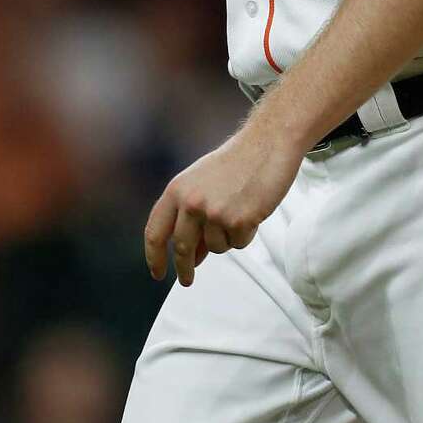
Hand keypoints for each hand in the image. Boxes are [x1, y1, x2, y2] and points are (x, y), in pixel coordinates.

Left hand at [144, 126, 304, 286]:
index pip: (155, 232)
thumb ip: (190, 215)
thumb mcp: (201, 183)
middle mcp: (191, 202)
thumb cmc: (237, 162)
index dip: (153, 257)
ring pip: (216, 247)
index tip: (157, 273)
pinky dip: (246, 234)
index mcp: (177, 190)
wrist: (268, 143)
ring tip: (240, 211)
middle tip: (187, 280)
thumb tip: (192, 256)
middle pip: (182, 249)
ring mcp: (215, 212)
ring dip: (227, 238)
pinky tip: (253, 210)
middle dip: (184, 268)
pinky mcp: (239, 220)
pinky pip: (239, 243)